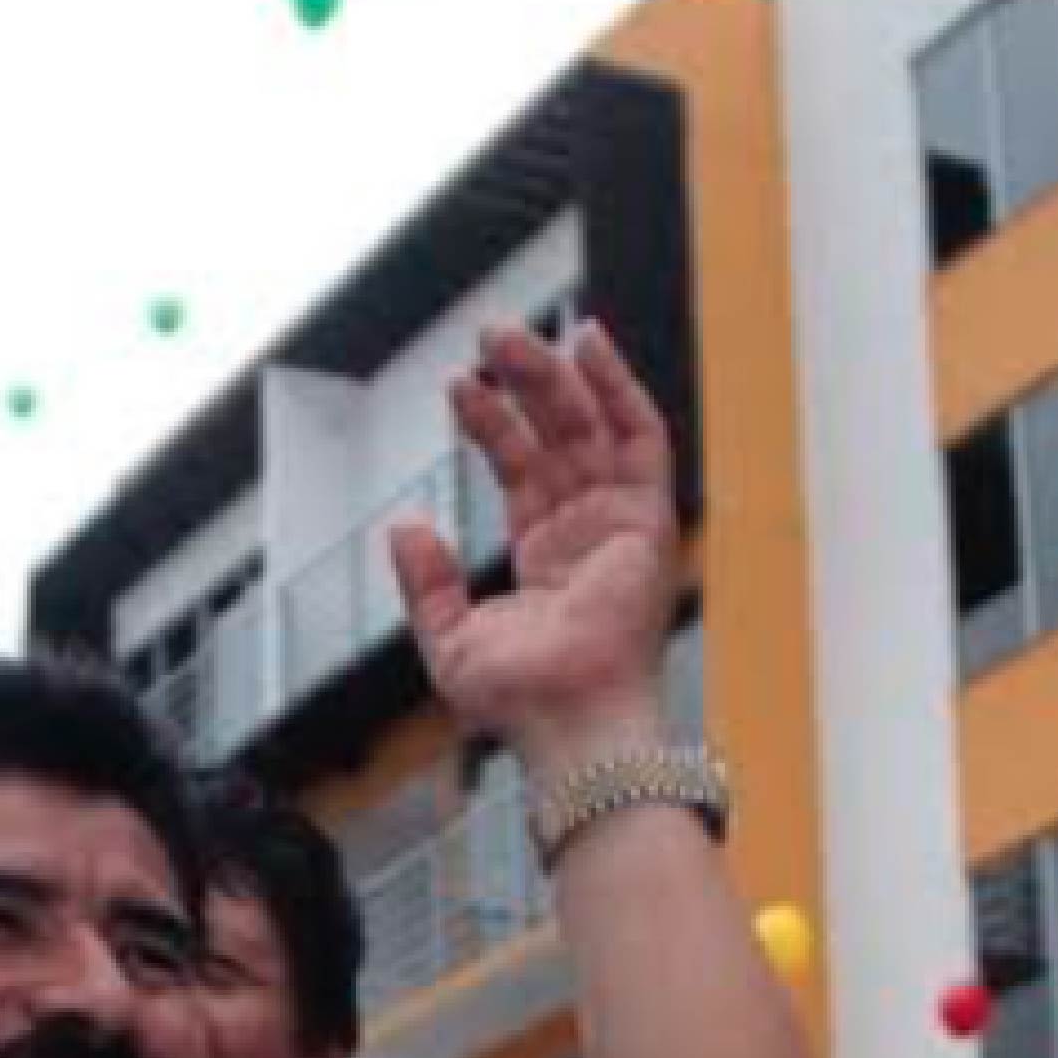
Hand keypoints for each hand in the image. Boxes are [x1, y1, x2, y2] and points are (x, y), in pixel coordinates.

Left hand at [390, 321, 684, 776]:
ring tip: (509, 336)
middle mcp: (590, 534)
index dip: (493, 424)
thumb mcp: (450, 639)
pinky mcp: (649, 521)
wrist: (566, 722)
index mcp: (550, 559)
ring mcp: (623, 524)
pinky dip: (619, 387)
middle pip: (559, 437)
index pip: (525, 471)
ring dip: (557, 375)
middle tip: (488, 335)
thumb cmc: (519, 701)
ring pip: (593, 427)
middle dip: (525, 382)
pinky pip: (642, 438)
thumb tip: (407, 525)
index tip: (459, 384)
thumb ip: (427, 584)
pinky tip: (587, 342)